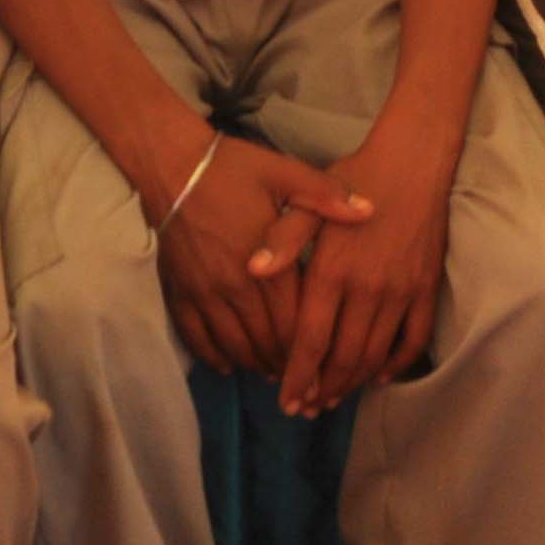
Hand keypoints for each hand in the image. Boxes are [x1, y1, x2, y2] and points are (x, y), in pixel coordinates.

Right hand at [153, 138, 374, 381]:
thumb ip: (327, 196)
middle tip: (305, 379)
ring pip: (234, 345)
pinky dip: (214, 357)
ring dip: (255, 364)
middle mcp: (235, 287)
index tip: (327, 365)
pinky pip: (196, 338)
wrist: (174, 165)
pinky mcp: (180, 293)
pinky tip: (229, 365)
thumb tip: (370, 210)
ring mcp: (204, 294)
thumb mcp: (285, 173)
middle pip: (266, 341)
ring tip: (274, 372)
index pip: (294, 322)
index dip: (312, 349)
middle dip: (287, 364)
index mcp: (268, 264)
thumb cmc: (234, 169)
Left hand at [278, 129, 452, 416]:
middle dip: (322, 390)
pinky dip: (396, 365)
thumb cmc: (355, 175)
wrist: (414, 160)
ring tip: (334, 398)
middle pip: (342, 357)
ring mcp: (400, 292)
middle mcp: (367, 289)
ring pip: (375, 354)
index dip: (298, 376)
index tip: (287, 401)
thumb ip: (281, 239)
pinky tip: (379, 376)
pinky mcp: (425, 289)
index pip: (311, 340)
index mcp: (333, 271)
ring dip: (353, 383)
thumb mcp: (308, 200)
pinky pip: (413, 340)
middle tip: (307, 408)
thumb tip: (252, 270)